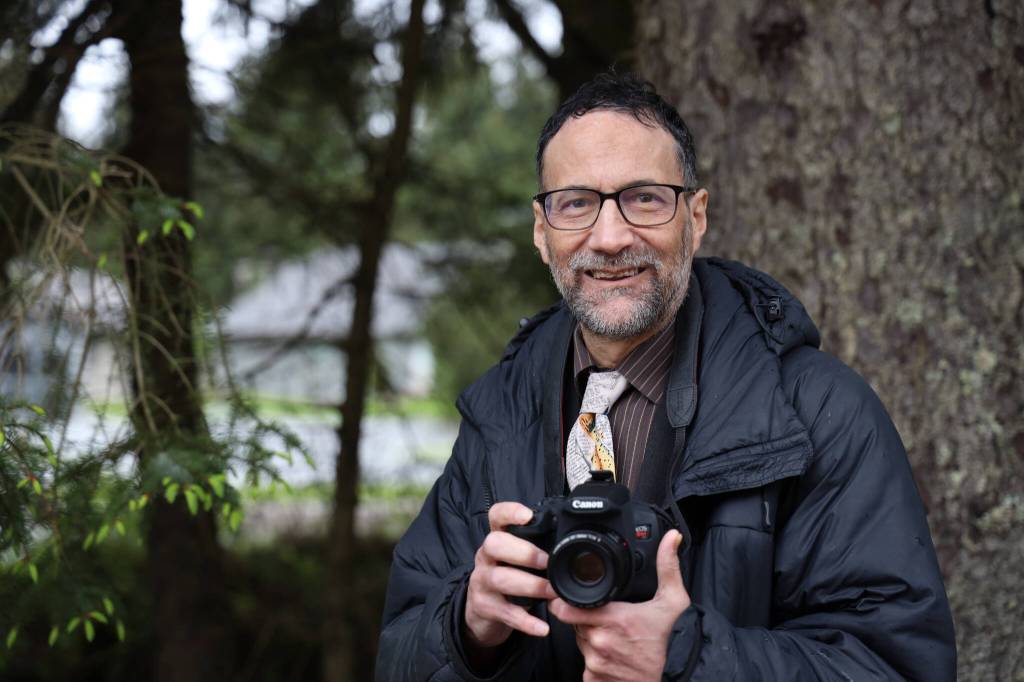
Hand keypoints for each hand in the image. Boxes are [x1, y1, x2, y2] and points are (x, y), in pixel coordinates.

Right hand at [464, 502, 557, 650]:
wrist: (482, 610)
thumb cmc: (509, 576)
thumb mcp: (515, 557)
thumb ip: (535, 546)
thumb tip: (569, 539)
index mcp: (497, 539)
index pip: (496, 515)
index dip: (509, 512)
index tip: (527, 515)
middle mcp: (485, 556)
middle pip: (494, 544)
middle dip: (523, 551)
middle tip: (547, 562)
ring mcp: (482, 582)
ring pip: (500, 578)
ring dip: (530, 585)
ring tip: (552, 592)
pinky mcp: (485, 607)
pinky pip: (506, 613)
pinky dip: (526, 622)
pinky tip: (543, 627)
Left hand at [548, 530, 689, 681]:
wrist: (669, 680)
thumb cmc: (669, 642)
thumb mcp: (673, 602)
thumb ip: (668, 567)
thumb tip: (671, 538)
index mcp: (614, 618)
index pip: (566, 607)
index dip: (563, 601)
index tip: (567, 597)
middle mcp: (600, 640)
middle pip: (574, 621)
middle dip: (583, 616)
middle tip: (605, 617)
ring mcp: (595, 661)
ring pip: (579, 641)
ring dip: (589, 637)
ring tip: (613, 636)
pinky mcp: (594, 679)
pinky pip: (584, 663)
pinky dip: (594, 659)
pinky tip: (612, 654)